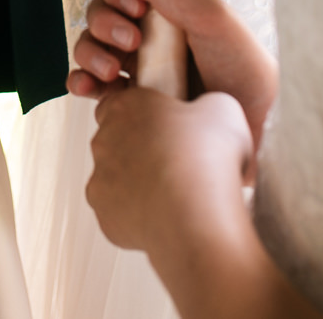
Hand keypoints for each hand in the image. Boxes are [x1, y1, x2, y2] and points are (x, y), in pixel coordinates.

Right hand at [71, 0, 277, 138]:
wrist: (256, 131)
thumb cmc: (245, 68)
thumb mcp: (210, 16)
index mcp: (169, 8)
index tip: (136, 6)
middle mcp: (149, 35)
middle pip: (100, 14)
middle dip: (105, 23)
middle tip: (133, 41)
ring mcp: (137, 70)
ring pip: (90, 47)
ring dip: (90, 52)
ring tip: (112, 71)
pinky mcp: (129, 104)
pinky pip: (90, 86)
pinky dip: (80, 81)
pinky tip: (88, 87)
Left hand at [87, 87, 254, 252]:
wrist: (199, 219)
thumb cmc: (209, 158)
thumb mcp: (222, 109)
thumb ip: (205, 103)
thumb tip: (207, 113)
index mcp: (124, 107)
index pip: (116, 103)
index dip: (141, 114)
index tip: (165, 125)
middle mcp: (103, 142)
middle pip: (115, 142)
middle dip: (139, 149)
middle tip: (177, 160)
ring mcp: (100, 183)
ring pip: (116, 180)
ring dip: (139, 184)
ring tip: (178, 193)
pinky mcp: (106, 219)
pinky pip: (121, 214)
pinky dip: (141, 215)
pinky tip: (170, 216)